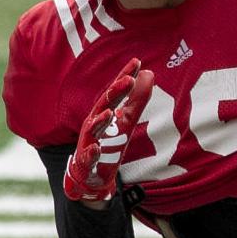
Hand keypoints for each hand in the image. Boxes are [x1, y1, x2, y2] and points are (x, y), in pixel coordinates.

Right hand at [64, 58, 153, 201]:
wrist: (90, 175)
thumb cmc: (108, 142)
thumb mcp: (126, 120)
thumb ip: (137, 99)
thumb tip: (149, 73)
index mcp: (104, 111)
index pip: (115, 91)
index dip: (125, 76)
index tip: (137, 62)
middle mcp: (94, 124)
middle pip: (104, 105)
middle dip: (115, 93)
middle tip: (129, 80)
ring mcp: (88, 142)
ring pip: (92, 130)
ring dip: (100, 121)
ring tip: (110, 112)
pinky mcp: (87, 163)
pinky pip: (88, 158)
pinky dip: (92, 153)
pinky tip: (97, 148)